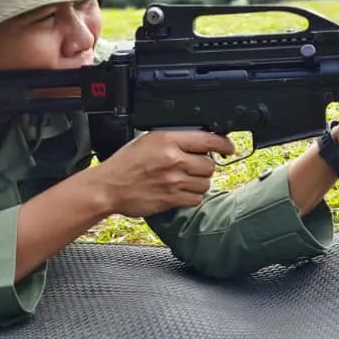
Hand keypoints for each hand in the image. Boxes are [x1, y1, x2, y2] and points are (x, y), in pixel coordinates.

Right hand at [92, 130, 235, 216]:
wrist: (108, 187)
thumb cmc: (124, 164)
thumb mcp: (147, 140)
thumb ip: (173, 139)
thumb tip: (198, 141)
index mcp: (167, 140)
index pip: (207, 139)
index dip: (224, 144)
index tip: (229, 148)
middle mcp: (173, 159)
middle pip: (209, 164)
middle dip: (204, 166)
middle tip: (193, 167)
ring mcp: (174, 180)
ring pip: (205, 183)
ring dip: (199, 182)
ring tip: (185, 180)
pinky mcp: (172, 199)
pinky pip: (196, 198)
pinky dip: (192, 196)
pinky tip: (180, 192)